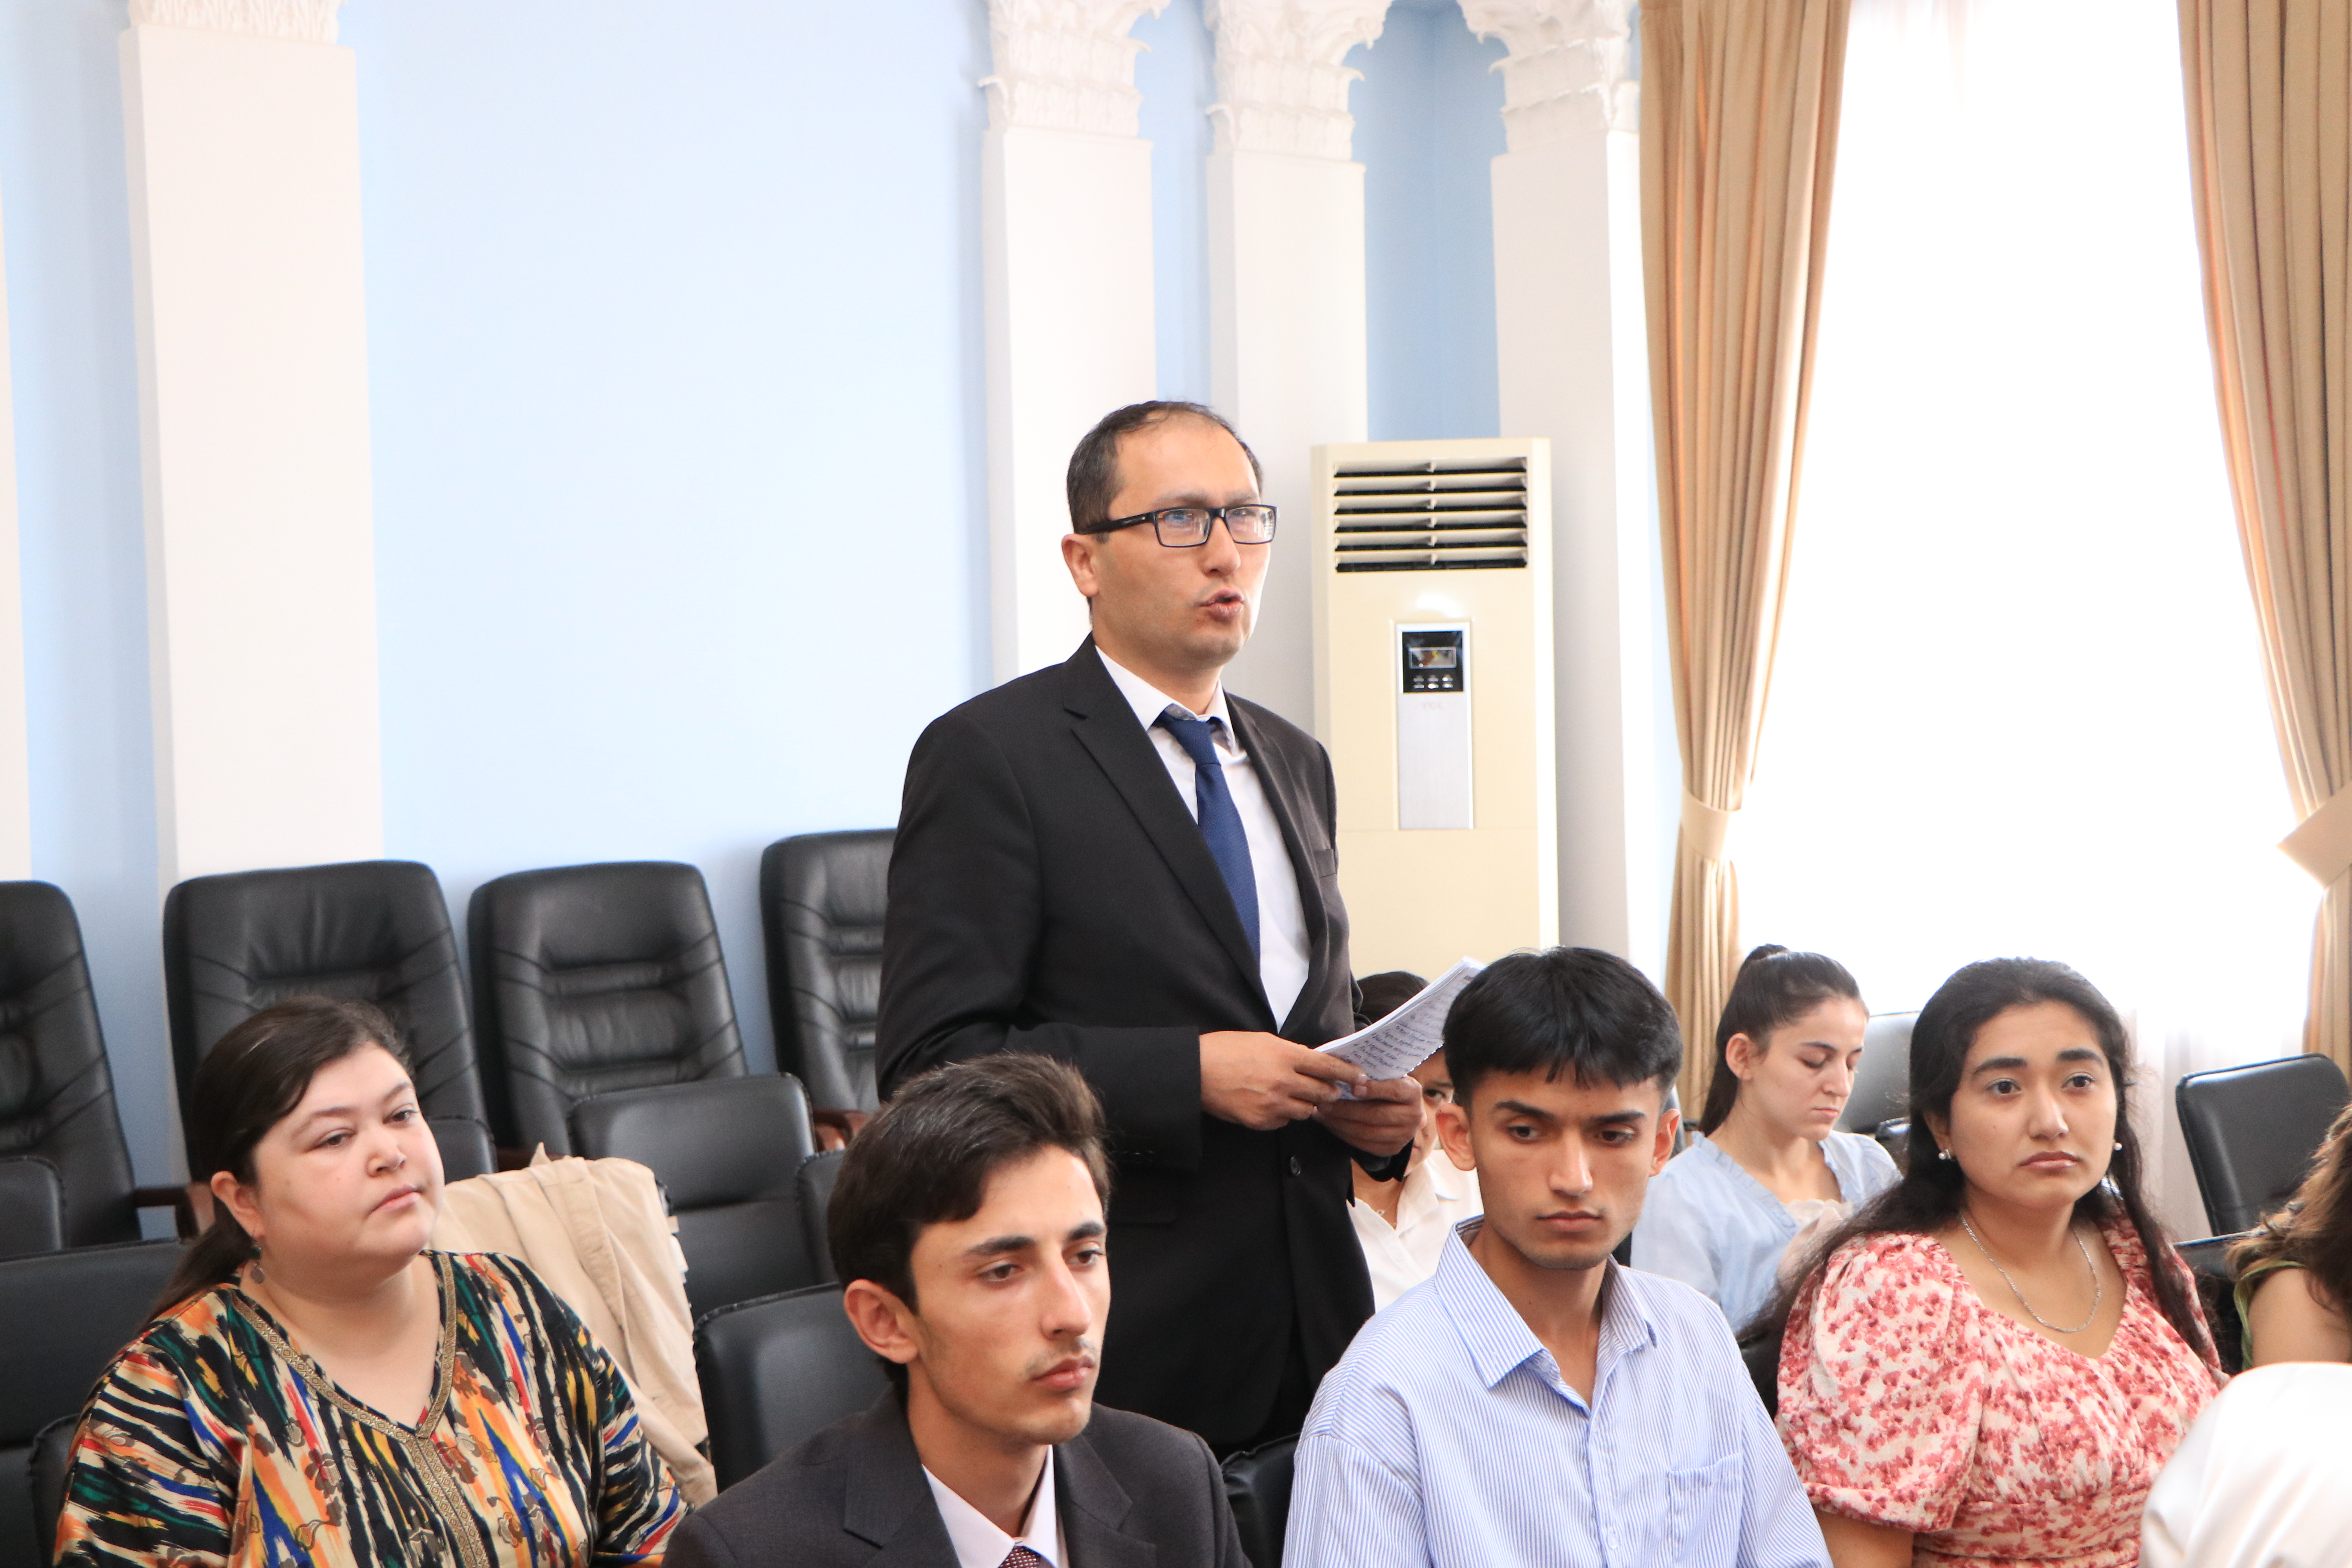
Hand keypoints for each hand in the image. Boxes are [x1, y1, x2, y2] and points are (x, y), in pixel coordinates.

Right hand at [1200, 1032, 1362, 1129]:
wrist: (1196, 1072)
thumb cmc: (1226, 1049)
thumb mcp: (1262, 1040)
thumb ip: (1290, 1052)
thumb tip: (1311, 1061)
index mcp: (1285, 1055)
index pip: (1327, 1065)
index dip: (1347, 1072)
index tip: (1359, 1077)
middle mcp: (1283, 1081)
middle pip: (1322, 1092)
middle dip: (1331, 1092)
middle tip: (1334, 1091)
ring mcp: (1272, 1104)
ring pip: (1306, 1111)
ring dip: (1307, 1104)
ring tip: (1298, 1097)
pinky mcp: (1260, 1121)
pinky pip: (1284, 1121)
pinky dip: (1284, 1114)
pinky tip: (1273, 1104)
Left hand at [1314, 1073, 1421, 1155]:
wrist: (1400, 1109)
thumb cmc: (1385, 1085)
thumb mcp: (1385, 1075)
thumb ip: (1370, 1073)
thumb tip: (1341, 1067)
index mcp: (1412, 1091)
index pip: (1395, 1090)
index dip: (1374, 1089)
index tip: (1353, 1088)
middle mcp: (1414, 1115)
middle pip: (1377, 1115)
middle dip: (1346, 1110)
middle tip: (1323, 1103)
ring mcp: (1404, 1135)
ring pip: (1368, 1132)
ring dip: (1340, 1124)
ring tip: (1321, 1115)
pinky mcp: (1393, 1149)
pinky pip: (1365, 1145)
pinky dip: (1344, 1135)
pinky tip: (1330, 1125)